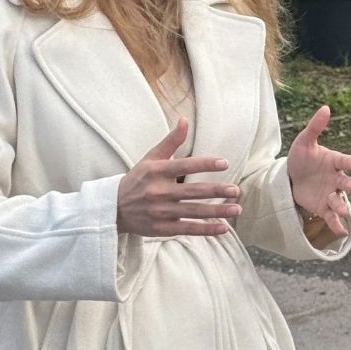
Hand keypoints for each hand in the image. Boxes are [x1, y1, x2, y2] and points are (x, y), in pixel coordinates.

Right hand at [116, 119, 241, 236]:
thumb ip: (171, 141)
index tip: (224, 162)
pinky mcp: (162, 228)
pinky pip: (187, 229)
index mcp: (157, 172)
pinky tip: (223, 228)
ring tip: (237, 210)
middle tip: (236, 190)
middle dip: (216, 191)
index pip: (184, 166)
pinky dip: (205, 230)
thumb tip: (184, 120)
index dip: (204, 164)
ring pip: (193, 212)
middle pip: (192, 191)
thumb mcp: (150, 158)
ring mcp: (160, 212)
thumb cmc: (137, 179)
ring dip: (217, 211)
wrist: (114, 208)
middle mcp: (158, 192)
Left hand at [287, 105, 350, 235]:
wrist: (291, 176)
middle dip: (348, 186)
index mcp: (333, 161)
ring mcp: (330, 194)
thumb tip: (326, 107)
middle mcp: (335, 179)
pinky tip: (340, 231)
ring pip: (339, 201)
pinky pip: (331, 216)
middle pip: (344, 183)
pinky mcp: (323, 207)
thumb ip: (315, 127)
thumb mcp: (304, 141)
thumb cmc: (302, 156)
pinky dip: (336, 224)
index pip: (343, 161)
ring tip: (343, 212)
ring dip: (342, 206)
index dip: (348, 162)